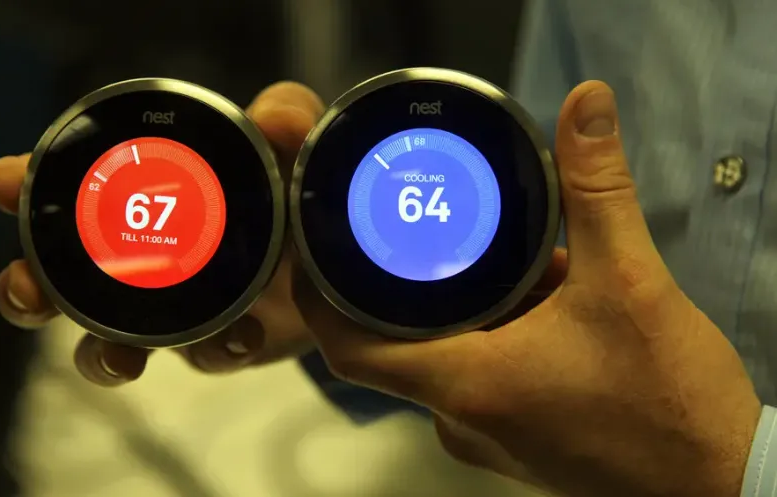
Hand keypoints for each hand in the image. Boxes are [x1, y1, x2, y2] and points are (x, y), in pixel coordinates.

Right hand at [0, 82, 323, 385]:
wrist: (333, 263)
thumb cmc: (291, 193)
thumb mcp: (290, 147)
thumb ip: (286, 118)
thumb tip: (271, 115)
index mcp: (140, 198)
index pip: (65, 189)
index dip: (25, 184)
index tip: (6, 182)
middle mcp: (137, 258)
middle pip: (56, 281)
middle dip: (28, 288)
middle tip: (29, 293)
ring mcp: (169, 310)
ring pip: (105, 342)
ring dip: (100, 354)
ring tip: (120, 358)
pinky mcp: (213, 345)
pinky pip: (203, 359)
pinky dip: (218, 351)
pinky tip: (241, 338)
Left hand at [292, 81, 761, 496]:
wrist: (721, 481)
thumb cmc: (671, 403)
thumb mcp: (631, 282)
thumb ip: (598, 189)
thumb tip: (584, 108)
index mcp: (467, 382)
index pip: (348, 346)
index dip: (317, 298)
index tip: (316, 250)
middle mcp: (460, 417)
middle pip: (391, 343)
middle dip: (404, 284)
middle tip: (415, 227)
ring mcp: (485, 436)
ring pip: (439, 358)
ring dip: (459, 308)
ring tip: (499, 260)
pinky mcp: (513, 441)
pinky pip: (474, 377)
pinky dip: (488, 336)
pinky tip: (535, 303)